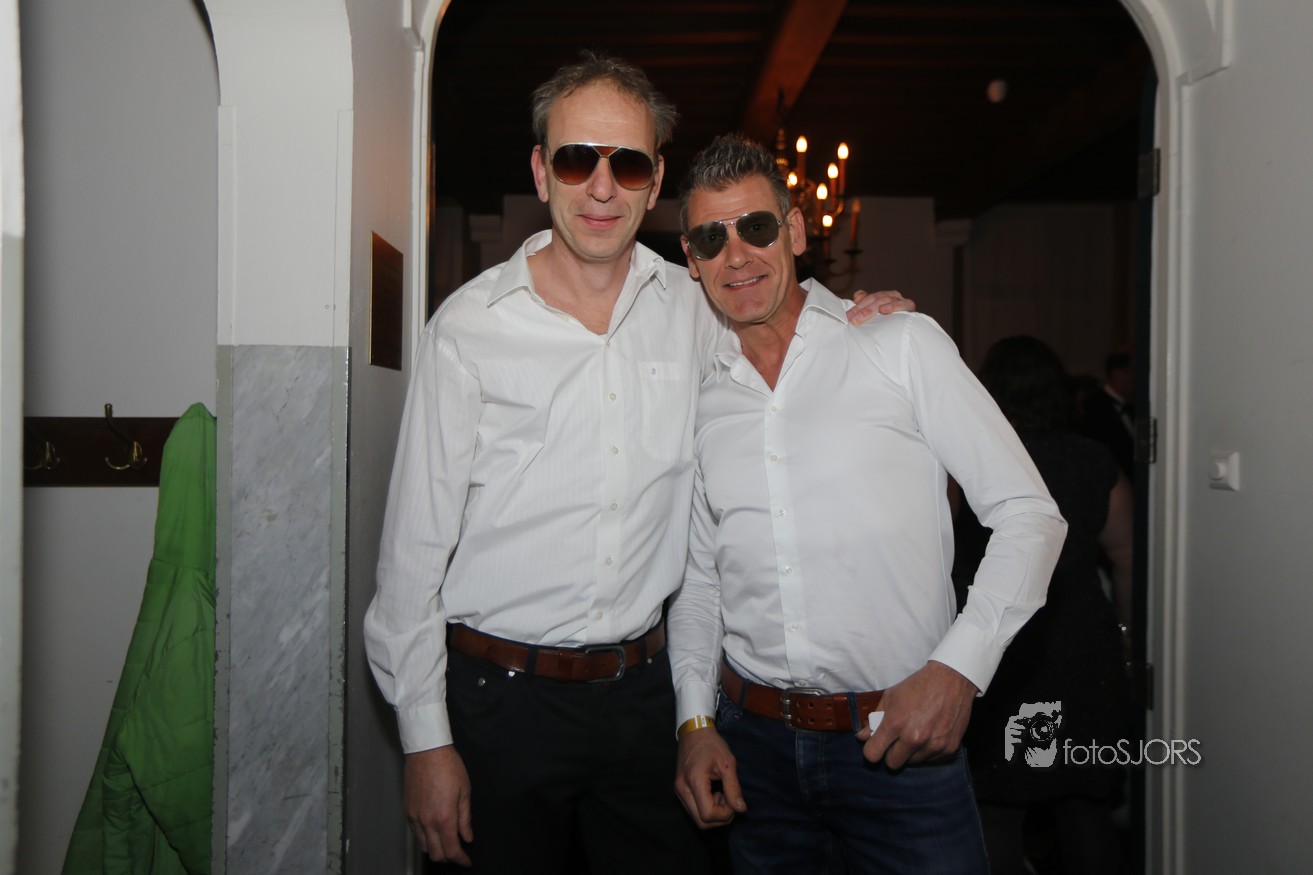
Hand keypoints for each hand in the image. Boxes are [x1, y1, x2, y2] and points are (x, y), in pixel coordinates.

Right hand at [404, 745, 473, 865]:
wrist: (427, 751)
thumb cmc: (448, 766)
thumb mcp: (465, 791)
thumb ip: (465, 818)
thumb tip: (467, 837)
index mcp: (444, 817)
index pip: (451, 850)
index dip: (461, 860)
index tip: (466, 861)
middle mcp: (427, 821)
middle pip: (436, 854)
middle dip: (448, 858)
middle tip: (459, 854)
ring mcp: (414, 816)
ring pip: (423, 846)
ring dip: (436, 849)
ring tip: (446, 843)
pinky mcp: (407, 810)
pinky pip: (415, 833)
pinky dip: (425, 838)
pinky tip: (434, 831)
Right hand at [673, 728, 746, 827]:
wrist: (694, 732)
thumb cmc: (712, 745)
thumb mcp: (727, 763)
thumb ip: (734, 788)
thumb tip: (741, 809)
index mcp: (694, 781)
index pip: (708, 815)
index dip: (725, 814)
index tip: (734, 801)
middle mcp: (682, 790)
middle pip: (701, 822)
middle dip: (720, 817)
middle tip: (730, 801)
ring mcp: (679, 791)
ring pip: (697, 818)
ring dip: (714, 814)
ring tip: (722, 795)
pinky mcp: (680, 791)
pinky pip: (694, 810)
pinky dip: (707, 808)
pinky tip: (714, 794)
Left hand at [848, 289, 915, 324]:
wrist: (908, 333)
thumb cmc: (890, 324)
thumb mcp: (875, 316)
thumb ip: (866, 305)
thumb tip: (857, 295)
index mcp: (884, 296)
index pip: (868, 298)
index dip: (857, 307)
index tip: (847, 317)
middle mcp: (892, 296)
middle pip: (875, 299)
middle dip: (862, 310)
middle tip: (853, 320)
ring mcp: (901, 300)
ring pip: (885, 300)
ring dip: (873, 308)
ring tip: (863, 315)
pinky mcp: (909, 306)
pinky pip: (902, 304)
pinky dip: (892, 306)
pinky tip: (884, 310)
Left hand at [857, 661, 976, 769]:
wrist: (951, 680)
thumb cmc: (918, 686)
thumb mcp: (890, 697)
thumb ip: (874, 719)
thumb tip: (862, 736)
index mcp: (895, 724)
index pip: (873, 754)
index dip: (872, 751)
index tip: (875, 746)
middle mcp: (914, 738)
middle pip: (892, 764)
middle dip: (891, 753)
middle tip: (897, 740)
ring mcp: (933, 745)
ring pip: (912, 762)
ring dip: (911, 752)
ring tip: (916, 733)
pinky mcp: (948, 749)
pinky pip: (931, 760)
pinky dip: (927, 751)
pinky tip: (930, 734)